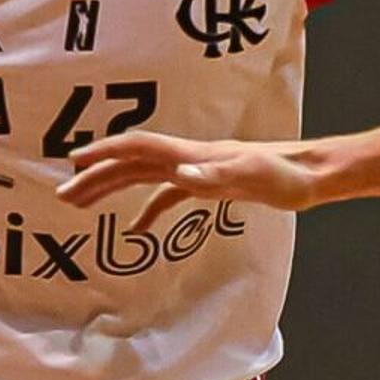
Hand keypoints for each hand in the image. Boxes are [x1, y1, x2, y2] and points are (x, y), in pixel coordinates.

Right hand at [64, 132, 325, 231]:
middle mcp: (191, 158)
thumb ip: (217, 175)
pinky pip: (169, 196)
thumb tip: (182, 174)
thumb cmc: (289, 175)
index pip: (140, 149)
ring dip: (113, 189)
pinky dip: (148, 211)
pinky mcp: (211, 185)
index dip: (106, 152)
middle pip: (133, 164)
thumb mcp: (254, 179)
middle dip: (97, 176)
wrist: (315, 174)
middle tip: (64, 194)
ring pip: (145, 178)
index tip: (75, 161)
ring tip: (82, 204)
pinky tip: (136, 230)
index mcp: (195, 155)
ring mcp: (200, 171)